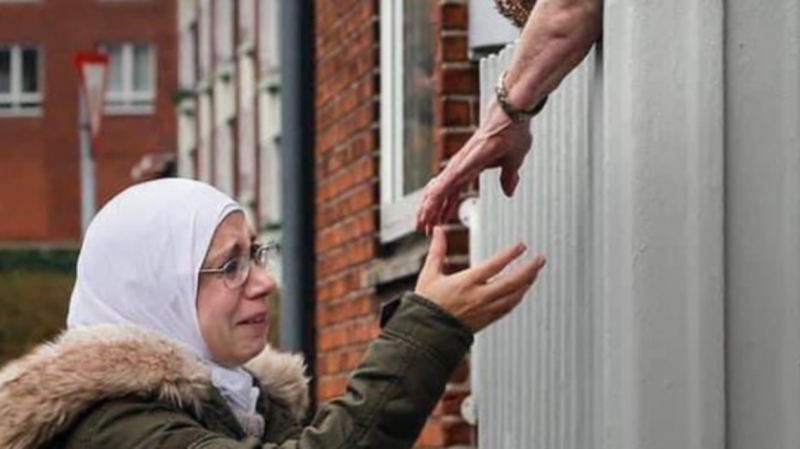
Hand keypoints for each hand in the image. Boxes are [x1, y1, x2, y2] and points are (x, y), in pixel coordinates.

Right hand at [415, 227, 545, 332]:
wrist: (427, 332)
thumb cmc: (427, 304)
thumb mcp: (429, 274)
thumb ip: (437, 250)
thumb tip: (438, 231)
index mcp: (465, 282)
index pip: (494, 265)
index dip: (510, 254)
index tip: (521, 245)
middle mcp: (478, 296)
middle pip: (511, 282)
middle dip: (528, 269)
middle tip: (539, 259)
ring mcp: (485, 309)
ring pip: (513, 296)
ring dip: (527, 282)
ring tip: (535, 272)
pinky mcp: (487, 320)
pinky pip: (508, 308)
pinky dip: (518, 297)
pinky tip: (523, 290)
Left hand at [417, 101, 533, 232]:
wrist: (514, 112)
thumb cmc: (514, 131)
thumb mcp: (513, 163)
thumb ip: (508, 178)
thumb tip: (508, 191)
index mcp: (470, 168)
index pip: (452, 194)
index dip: (443, 210)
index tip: (437, 224)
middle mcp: (460, 166)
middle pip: (440, 194)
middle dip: (431, 213)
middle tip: (422, 229)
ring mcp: (460, 164)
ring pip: (438, 191)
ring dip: (429, 208)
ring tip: (420, 224)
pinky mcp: (463, 162)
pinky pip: (446, 183)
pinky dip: (435, 196)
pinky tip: (427, 207)